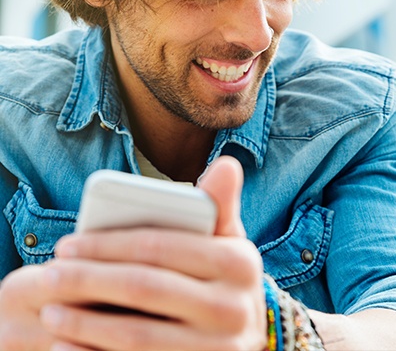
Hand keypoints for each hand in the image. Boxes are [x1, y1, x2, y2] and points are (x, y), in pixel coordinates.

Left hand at [1, 156, 266, 350]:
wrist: (243, 334)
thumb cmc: (221, 276)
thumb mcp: (228, 241)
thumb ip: (220, 204)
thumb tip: (228, 163)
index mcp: (239, 262)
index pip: (162, 247)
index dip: (109, 245)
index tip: (68, 244)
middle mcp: (235, 307)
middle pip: (145, 288)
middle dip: (89, 280)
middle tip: (51, 275)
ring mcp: (219, 348)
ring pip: (138, 335)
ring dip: (85, 322)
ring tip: (52, 311)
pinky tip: (70, 346)